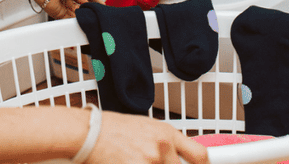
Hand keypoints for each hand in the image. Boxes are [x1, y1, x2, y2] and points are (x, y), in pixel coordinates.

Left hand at [33, 0, 100, 18]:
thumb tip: (101, 3)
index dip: (92, 2)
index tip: (100, 8)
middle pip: (80, 6)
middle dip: (87, 11)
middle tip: (95, 14)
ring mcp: (62, 5)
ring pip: (75, 14)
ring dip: (82, 17)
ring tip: (90, 18)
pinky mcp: (57, 13)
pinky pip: (68, 20)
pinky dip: (75, 22)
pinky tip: (82, 21)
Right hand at [89, 111, 208, 163]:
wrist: (88, 133)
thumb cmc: (112, 129)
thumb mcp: (145, 128)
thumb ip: (165, 143)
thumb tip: (177, 158)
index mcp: (166, 132)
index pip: (199, 155)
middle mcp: (162, 146)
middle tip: (151, 161)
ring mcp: (150, 161)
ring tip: (134, 160)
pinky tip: (128, 162)